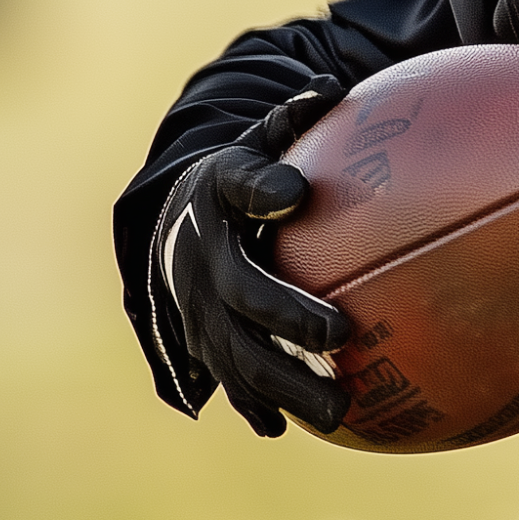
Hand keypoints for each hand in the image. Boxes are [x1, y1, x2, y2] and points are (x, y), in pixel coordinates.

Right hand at [150, 78, 352, 437]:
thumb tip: (332, 91)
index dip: (262, 188)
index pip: (240, 185)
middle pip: (240, 292)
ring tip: (338, 408)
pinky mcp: (200, 341)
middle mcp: (200, 255)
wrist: (178, 217)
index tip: (293, 193)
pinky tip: (285, 427)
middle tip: (340, 335)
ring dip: (283, 383)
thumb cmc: (245, 174)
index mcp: (220, 193)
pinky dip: (252, 404)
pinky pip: (225, 379)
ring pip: (235, 352)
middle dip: (287, 316)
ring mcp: (196, 306)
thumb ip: (297, 120)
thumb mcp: (264, 139)